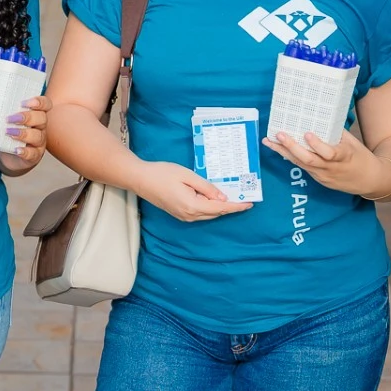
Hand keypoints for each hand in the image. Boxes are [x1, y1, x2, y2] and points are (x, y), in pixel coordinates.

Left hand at [0, 95, 48, 175]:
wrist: (9, 157)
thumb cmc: (8, 135)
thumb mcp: (7, 122)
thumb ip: (2, 112)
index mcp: (36, 116)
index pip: (45, 105)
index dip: (39, 102)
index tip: (24, 102)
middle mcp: (40, 128)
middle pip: (42, 118)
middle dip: (27, 117)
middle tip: (10, 118)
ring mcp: (38, 143)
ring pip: (38, 136)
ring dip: (23, 133)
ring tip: (9, 132)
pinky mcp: (34, 156)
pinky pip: (33, 153)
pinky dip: (25, 151)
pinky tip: (16, 150)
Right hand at [132, 160, 252, 221]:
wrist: (140, 179)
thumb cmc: (162, 173)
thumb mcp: (188, 176)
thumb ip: (207, 187)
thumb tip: (222, 198)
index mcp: (192, 206)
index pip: (220, 208)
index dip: (236, 206)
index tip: (249, 204)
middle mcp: (189, 215)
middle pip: (216, 213)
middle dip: (230, 207)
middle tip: (244, 197)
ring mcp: (183, 216)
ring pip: (208, 214)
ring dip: (220, 207)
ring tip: (233, 197)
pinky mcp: (179, 214)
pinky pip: (200, 213)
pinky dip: (210, 208)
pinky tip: (214, 199)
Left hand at [265, 127, 390, 197]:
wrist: (370, 180)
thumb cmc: (361, 157)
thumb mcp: (352, 142)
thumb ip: (335, 132)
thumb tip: (318, 116)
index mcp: (344, 156)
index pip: (329, 153)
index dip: (317, 144)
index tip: (307, 134)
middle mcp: (332, 168)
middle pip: (310, 160)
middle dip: (292, 147)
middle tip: (279, 134)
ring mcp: (324, 176)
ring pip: (302, 164)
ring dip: (284, 152)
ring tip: (269, 141)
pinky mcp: (319, 180)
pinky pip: (303, 168)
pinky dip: (290, 157)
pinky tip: (278, 149)